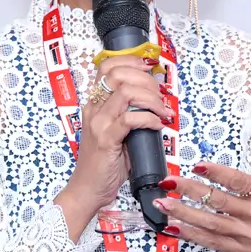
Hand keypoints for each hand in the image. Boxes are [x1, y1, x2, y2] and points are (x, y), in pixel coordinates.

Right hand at [55, 55, 172, 239]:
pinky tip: (157, 124)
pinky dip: (149, 118)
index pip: (107, 67)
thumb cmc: (104, 165)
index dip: (131, 61)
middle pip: (119, 74)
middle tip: (161, 96)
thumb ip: (130, 117)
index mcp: (94, 105)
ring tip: (163, 111)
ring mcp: (98, 123)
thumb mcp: (117, 135)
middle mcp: (94, 109)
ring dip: (151, 98)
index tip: (150, 68)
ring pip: (127, 92)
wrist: (87, 190)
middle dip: (147, 80)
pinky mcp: (107, 139)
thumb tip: (156, 104)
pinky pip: (131, 118)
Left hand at [152, 134, 250, 251]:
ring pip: (210, 223)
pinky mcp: (240, 250)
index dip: (218, 174)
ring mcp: (246, 235)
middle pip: (218, 202)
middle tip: (168, 182)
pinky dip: (192, 235)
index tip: (198, 165)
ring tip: (162, 204)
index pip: (239, 182)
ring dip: (184, 213)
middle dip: (190, 191)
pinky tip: (174, 227)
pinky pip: (212, 242)